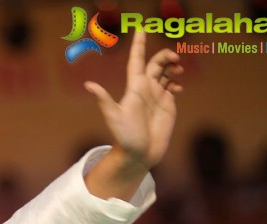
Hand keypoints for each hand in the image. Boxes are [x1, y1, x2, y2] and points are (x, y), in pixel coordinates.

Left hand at [85, 29, 183, 171]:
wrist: (139, 154)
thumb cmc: (124, 137)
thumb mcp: (113, 117)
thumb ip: (104, 100)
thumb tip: (88, 85)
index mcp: (133, 87)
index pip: (137, 60)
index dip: (139, 44)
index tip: (141, 27)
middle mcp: (145, 89)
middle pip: (156, 63)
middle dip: (165, 55)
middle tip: (175, 58)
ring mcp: (156, 96)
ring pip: (166, 72)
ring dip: (173, 65)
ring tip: (178, 69)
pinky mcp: (166, 104)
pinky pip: (172, 85)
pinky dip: (177, 81)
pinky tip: (177, 86)